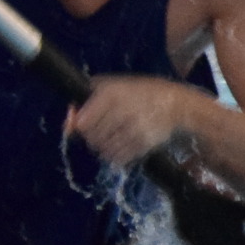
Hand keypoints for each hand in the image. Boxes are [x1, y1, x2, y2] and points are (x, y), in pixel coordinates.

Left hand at [64, 74, 200, 167]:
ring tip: (114, 136)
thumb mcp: (114, 86)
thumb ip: (87, 100)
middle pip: (91, 137)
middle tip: (103, 129)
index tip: (86, 123)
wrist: (176, 105)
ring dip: (103, 146)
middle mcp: (122, 111)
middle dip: (92, 136)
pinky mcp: (143, 145)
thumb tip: (68, 122)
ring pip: (103, 149)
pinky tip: (122, 144)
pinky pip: (118, 158)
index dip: (81, 125)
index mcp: (113, 94)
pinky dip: (116, 155)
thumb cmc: (140, 92)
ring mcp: (134, 130)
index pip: (84, 122)